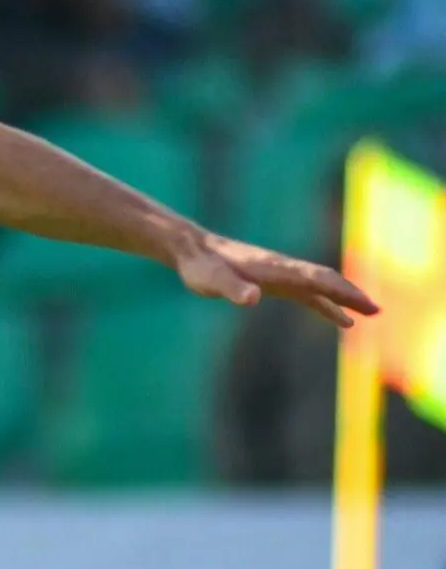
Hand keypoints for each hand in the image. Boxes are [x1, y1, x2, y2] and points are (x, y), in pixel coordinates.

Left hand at [174, 230, 378, 327]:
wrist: (192, 250)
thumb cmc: (201, 267)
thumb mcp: (212, 281)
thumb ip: (232, 289)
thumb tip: (253, 298)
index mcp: (276, 268)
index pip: (317, 279)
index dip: (342, 292)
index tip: (365, 304)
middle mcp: (283, 269)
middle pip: (325, 281)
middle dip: (351, 295)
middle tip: (376, 310)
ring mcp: (280, 274)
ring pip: (319, 287)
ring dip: (342, 299)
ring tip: (366, 314)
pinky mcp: (272, 281)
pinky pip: (306, 293)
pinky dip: (324, 304)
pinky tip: (337, 317)